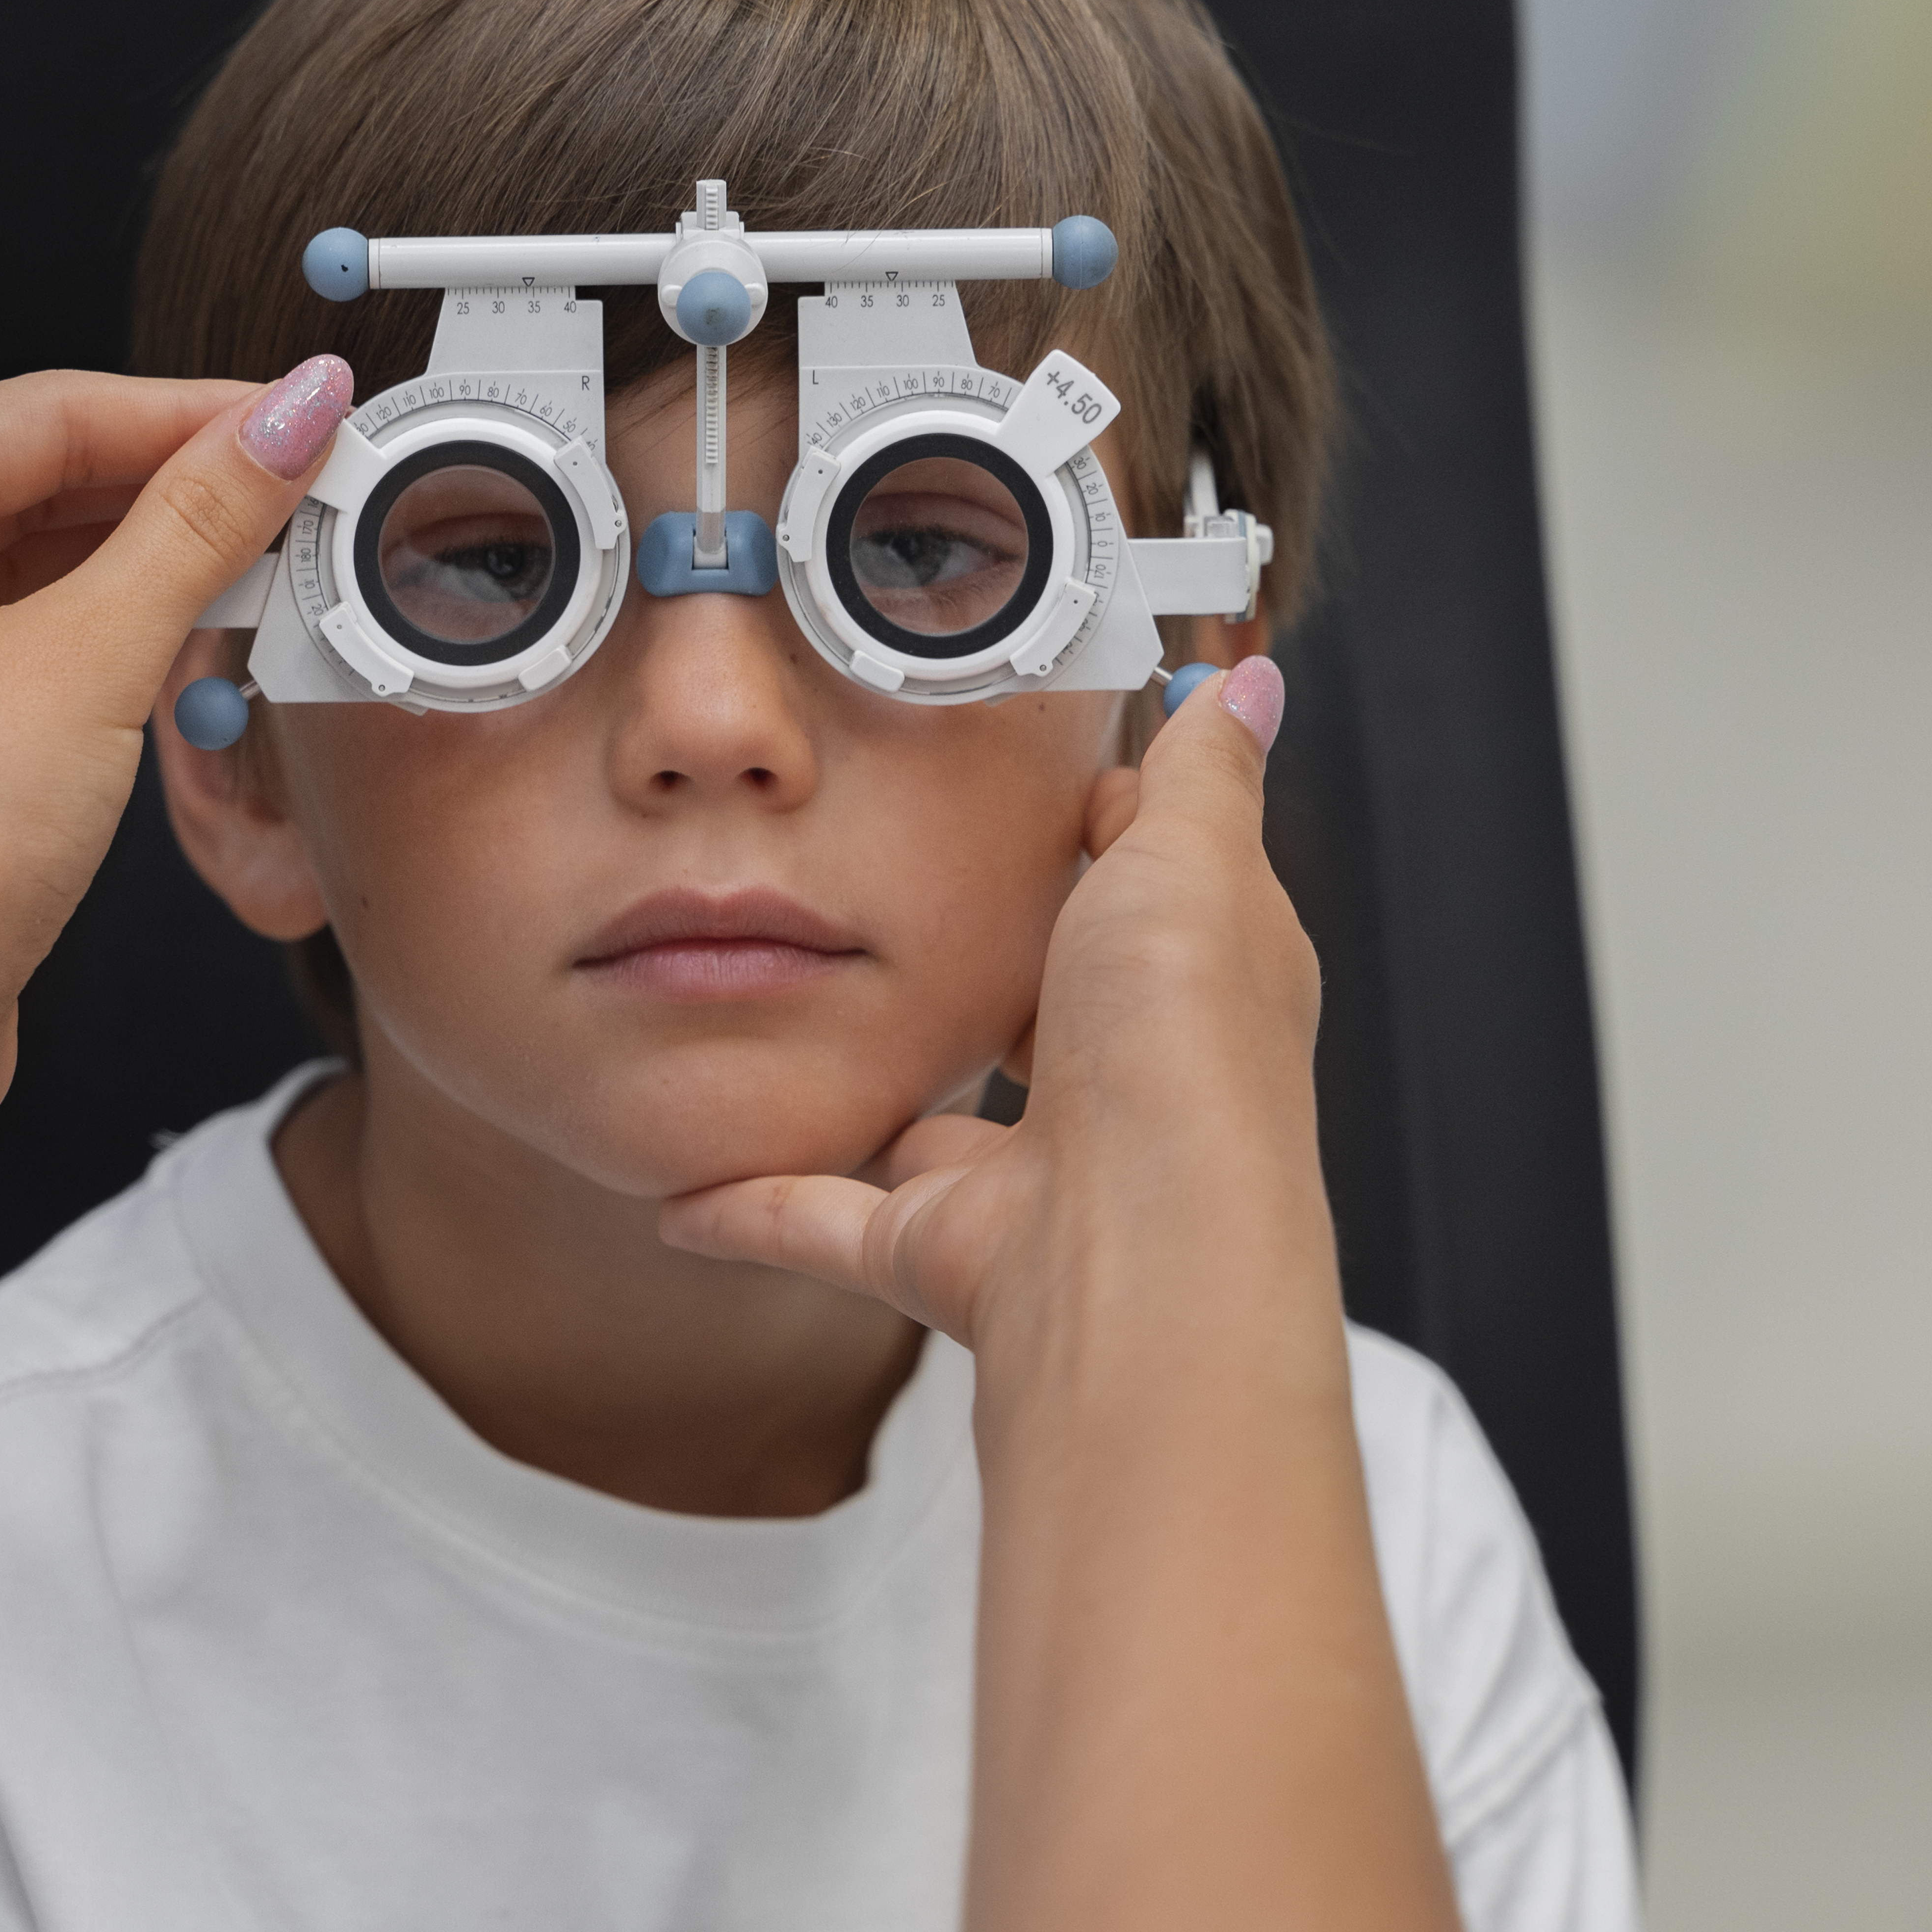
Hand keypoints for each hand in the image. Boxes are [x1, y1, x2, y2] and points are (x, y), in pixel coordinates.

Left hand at [0, 358, 350, 1191]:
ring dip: (143, 560)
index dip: (191, 412)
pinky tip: (185, 640)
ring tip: (263, 559)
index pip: (44, 411)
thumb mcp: (92, 660)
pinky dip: (96, 630)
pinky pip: (4, 635)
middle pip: (30, 478)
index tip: (301, 412)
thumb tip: (285, 417)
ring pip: (23, 559)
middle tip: (301, 487)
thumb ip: (199, 524)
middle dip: (171, 486)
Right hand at [660, 657, 1316, 1375]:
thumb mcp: (1194, 858)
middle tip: (877, 894)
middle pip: (1040, 1012)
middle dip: (975, 971)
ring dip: (863, 1092)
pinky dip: (750, 1207)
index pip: (1144, 896)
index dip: (1095, 838)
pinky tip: (680, 1190)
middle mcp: (1117, 1086)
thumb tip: (1251, 684)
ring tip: (780, 1036)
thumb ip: (1202, 771)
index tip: (1020, 783)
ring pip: (926, 1128)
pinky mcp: (939, 1247)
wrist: (1138, 1246)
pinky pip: (818, 1220)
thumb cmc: (1179, 1044)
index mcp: (1188, 988)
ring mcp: (1027, 1178)